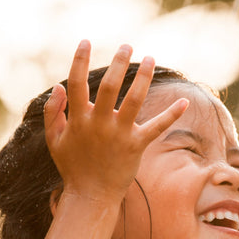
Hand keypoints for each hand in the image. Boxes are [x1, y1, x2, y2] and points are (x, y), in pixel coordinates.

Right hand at [43, 41, 187, 203]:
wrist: (91, 196)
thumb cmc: (72, 167)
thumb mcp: (55, 140)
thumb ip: (53, 113)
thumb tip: (59, 86)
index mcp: (78, 120)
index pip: (76, 83)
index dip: (80, 61)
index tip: (86, 42)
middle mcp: (99, 124)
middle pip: (110, 86)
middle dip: (118, 63)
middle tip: (127, 45)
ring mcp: (119, 135)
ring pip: (134, 100)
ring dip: (143, 78)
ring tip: (150, 59)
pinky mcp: (136, 146)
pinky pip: (157, 127)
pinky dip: (171, 114)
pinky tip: (184, 101)